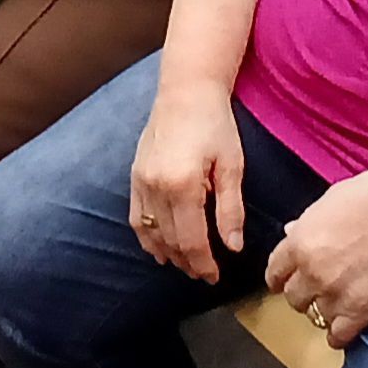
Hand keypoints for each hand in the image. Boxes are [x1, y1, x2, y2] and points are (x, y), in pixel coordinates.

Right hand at [130, 81, 244, 282]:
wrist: (186, 91)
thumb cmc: (215, 124)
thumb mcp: (231, 165)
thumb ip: (230, 209)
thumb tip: (233, 247)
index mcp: (184, 185)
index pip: (192, 241)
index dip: (203, 264)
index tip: (215, 277)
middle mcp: (157, 187)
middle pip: (170, 241)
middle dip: (188, 263)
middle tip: (204, 274)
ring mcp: (141, 182)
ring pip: (151, 233)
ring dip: (168, 254)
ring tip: (186, 265)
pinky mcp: (135, 175)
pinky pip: (136, 218)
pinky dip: (146, 237)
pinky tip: (158, 249)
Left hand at [265, 162, 367, 348]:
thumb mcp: (337, 196)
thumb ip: (312, 220)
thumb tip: (295, 231)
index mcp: (302, 239)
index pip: (276, 270)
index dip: (281, 275)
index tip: (286, 278)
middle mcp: (313, 271)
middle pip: (294, 298)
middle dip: (304, 291)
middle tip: (319, 285)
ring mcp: (337, 295)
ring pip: (315, 318)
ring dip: (325, 310)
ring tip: (340, 300)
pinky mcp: (364, 312)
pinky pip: (339, 337)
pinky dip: (341, 333)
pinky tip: (349, 323)